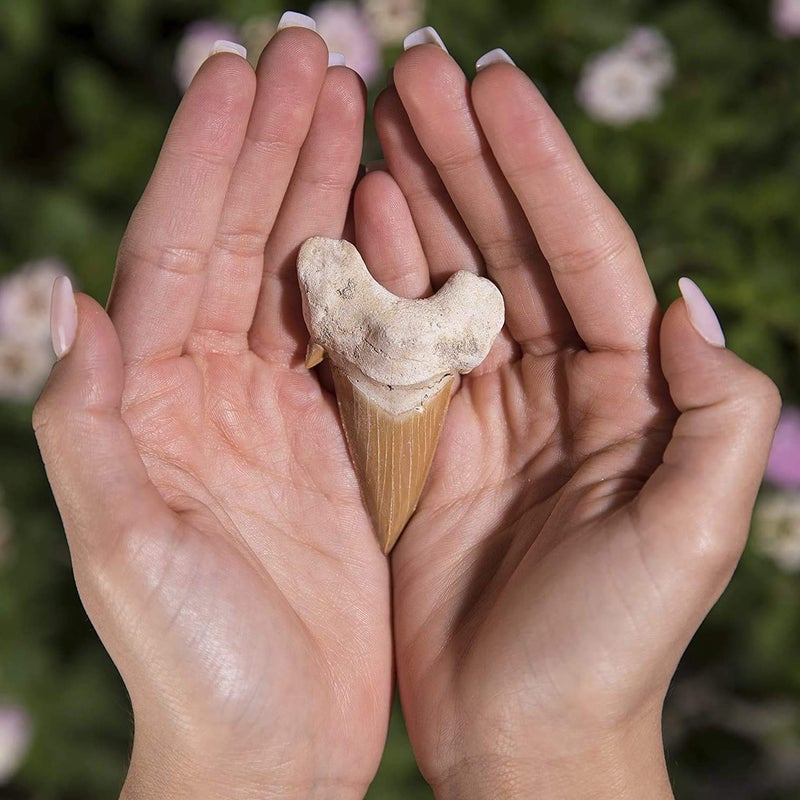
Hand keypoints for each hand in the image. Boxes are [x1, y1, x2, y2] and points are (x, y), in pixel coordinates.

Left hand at [34, 29, 390, 799]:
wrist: (270, 745)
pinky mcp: (339, 443)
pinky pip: (357, 335)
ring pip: (303, 272)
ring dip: (325, 186)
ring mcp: (280, 411)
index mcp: (158, 402)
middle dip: (274, 143)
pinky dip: (376, 269)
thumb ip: (90, 427)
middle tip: (314, 53)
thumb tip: (64, 300)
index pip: (178, 250)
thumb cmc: (196, 665)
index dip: (208, 156)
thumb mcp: (129, 547)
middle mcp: (214, 391)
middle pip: (243, 239)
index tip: (239, 68)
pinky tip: (398, 214)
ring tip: (357, 104)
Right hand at [354, 43, 780, 797]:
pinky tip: (355, 217)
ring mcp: (486, 407)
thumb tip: (688, 302)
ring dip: (419, 196)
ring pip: (451, 279)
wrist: (524, 734)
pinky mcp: (427, 442)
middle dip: (468, 154)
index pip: (582, 253)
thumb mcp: (690, 533)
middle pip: (510, 245)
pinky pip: (401, 343)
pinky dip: (378, 279)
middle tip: (416, 68)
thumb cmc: (611, 648)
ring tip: (383, 117)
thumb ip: (717, 414)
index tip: (493, 86)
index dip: (540, 167)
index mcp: (628, 392)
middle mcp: (557, 384)